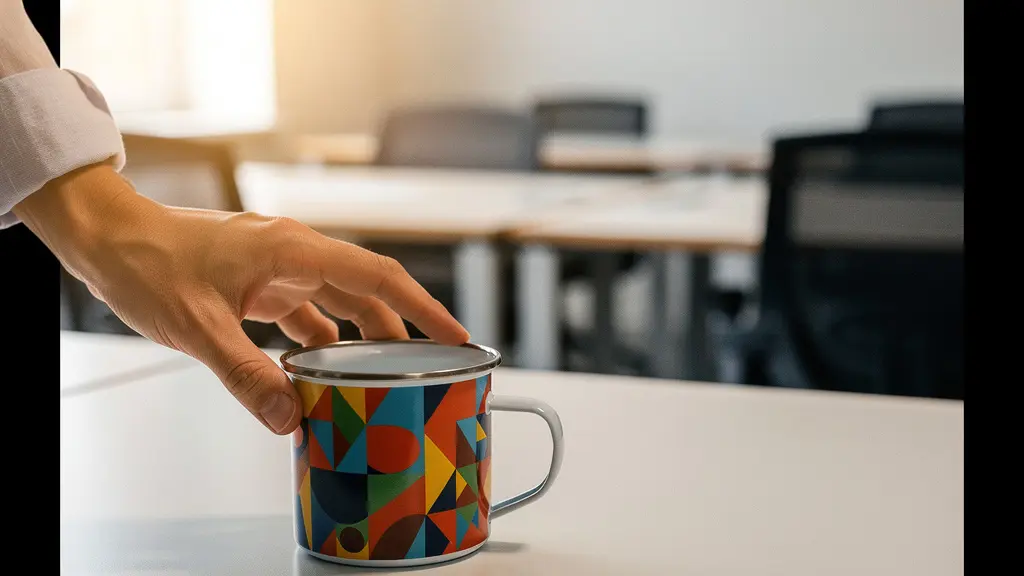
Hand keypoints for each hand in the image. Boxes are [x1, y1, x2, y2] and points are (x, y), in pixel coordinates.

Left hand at [16, 164, 469, 433]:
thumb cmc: (149, 264)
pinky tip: (319, 374)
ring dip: (362, 341)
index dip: (423, 307)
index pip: (378, 277)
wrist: (111, 240)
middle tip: (432, 367)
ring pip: (341, 305)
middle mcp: (296, 255)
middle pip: (368, 293)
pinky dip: (321, 345)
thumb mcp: (198, 326)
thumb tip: (290, 417)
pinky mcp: (262, 284)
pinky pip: (308, 316)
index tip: (457, 335)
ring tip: (383, 378)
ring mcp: (280, 269)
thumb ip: (246, 373)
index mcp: (294, 251)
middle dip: (403, 329)